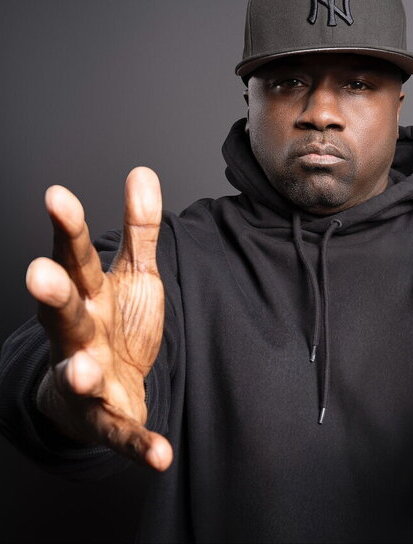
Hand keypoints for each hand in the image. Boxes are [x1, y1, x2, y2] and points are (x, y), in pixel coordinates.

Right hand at [26, 167, 171, 470]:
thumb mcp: (133, 273)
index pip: (77, 259)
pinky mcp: (110, 416)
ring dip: (79, 373)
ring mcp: (91, 377)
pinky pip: (121, 431)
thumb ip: (140, 229)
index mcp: (89, 296)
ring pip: (78, 374)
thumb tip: (143, 172)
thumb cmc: (116, 322)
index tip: (57, 195)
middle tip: (37, 272)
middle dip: (52, 295)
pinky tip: (161, 455)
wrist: (104, 384)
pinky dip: (139, 443)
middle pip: (65, 313)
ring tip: (85, 369)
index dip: (67, 230)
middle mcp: (81, 335)